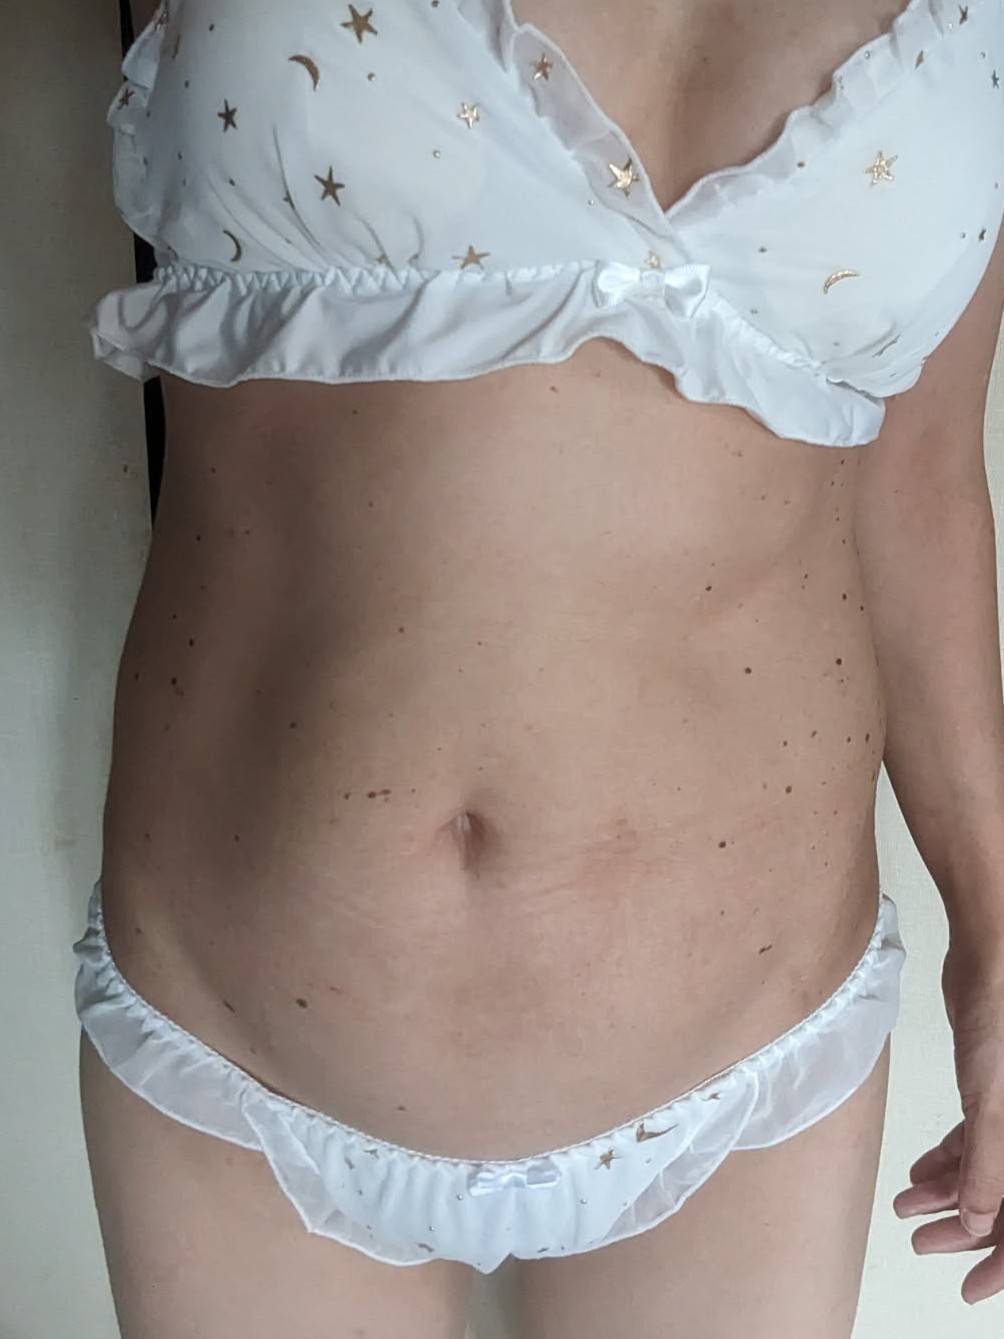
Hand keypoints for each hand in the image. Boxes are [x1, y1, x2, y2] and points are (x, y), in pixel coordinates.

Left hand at [892, 925, 1003, 1304]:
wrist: (992, 955)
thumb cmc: (1002, 1020)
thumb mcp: (995, 1104)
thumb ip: (990, 1167)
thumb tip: (976, 1226)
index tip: (972, 1289)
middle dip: (967, 1231)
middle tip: (923, 1247)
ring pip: (987, 1172)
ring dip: (948, 1194)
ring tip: (905, 1210)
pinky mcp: (994, 1090)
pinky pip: (976, 1140)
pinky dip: (948, 1160)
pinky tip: (915, 1175)